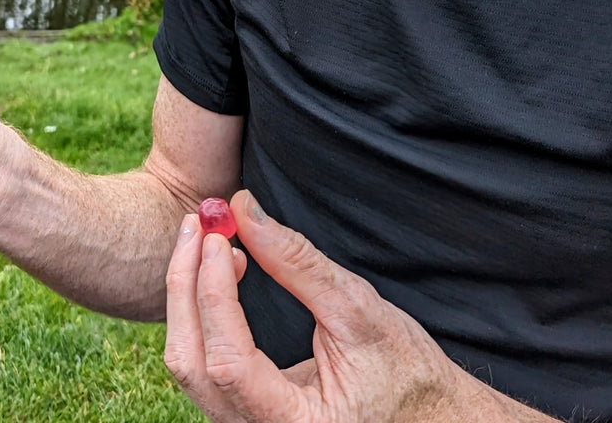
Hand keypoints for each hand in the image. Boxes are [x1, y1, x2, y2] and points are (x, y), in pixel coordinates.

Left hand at [165, 189, 511, 422]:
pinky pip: (203, 361)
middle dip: (185, 285)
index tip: (218, 237)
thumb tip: (244, 209)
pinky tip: (220, 271)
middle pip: (191, 364)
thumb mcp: (358, 311)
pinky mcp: (243, 409)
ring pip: (189, 364)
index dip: (214, 294)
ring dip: (189, 294)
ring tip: (210, 240)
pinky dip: (202, 311)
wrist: (427, 414)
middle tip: (197, 224)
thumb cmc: (404, 370)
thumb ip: (298, 262)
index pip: (229, 361)